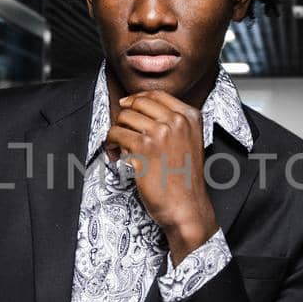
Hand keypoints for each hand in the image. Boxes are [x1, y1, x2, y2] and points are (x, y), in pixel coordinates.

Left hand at [108, 90, 218, 263]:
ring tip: (119, 147)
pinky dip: (112, 145)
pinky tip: (118, 156)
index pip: (156, 95)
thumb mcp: (190, 141)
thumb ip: (173, 123)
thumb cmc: (186, 180)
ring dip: (117, 132)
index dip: (136, 99)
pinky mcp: (143, 147)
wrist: (187, 206)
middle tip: (122, 132)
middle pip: (136, 104)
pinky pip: (116, 135)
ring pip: (123, 118)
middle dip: (125, 117)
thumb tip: (140, 109)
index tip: (128, 106)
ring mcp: (159, 133)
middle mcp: (176, 121)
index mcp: (190, 116)